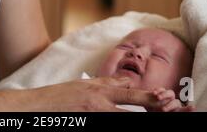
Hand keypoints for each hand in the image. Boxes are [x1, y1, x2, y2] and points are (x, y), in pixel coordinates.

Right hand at [16, 77, 160, 111]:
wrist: (35, 106)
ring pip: (122, 117)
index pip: (130, 93)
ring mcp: (93, 116)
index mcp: (99, 91)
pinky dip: (118, 122)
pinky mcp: (85, 123)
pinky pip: (106, 125)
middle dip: (151, 106)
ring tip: (157, 115)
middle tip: (171, 107)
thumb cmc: (59, 96)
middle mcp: (99, 104)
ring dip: (137, 117)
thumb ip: (107, 83)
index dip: (150, 97)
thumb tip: (128, 80)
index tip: (166, 98)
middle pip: (131, 107)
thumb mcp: (84, 85)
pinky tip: (126, 118)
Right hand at [152, 88, 195, 111]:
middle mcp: (173, 103)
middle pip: (176, 102)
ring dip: (164, 95)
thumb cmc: (155, 111)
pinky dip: (158, 90)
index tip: (193, 107)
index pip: (182, 110)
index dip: (187, 109)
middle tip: (163, 110)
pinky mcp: (161, 92)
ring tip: (158, 98)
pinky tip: (154, 93)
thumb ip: (165, 110)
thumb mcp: (162, 112)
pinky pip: (162, 89)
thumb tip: (165, 109)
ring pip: (171, 93)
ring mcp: (167, 97)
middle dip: (169, 106)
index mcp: (175, 110)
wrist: (147, 106)